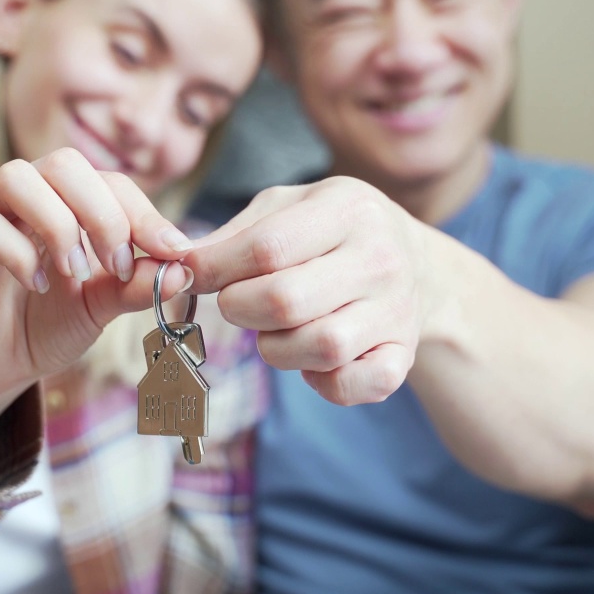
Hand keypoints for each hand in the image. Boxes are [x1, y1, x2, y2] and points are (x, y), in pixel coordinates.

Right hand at [0, 148, 194, 404]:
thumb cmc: (48, 326)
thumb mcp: (101, 307)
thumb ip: (136, 286)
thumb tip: (182, 270)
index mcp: (67, 204)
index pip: (109, 180)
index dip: (144, 212)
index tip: (173, 253)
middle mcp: (25, 200)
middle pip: (62, 162)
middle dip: (101, 211)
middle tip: (117, 263)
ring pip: (15, 177)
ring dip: (57, 222)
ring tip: (73, 272)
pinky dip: (17, 253)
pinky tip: (35, 285)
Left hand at [184, 176, 429, 405]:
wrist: (416, 263)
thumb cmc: (330, 232)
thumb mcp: (287, 209)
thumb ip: (234, 235)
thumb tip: (177, 265)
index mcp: (347, 210)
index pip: (266, 247)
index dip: (215, 269)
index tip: (192, 275)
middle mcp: (380, 258)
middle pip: (285, 301)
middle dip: (240, 309)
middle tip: (238, 304)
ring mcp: (397, 310)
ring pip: (318, 347)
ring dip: (275, 348)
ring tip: (275, 330)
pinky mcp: (402, 355)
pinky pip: (352, 385)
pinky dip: (321, 384)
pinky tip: (311, 361)